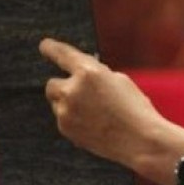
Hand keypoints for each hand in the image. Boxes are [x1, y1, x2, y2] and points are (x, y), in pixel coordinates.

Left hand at [39, 38, 166, 169]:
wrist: (139, 139)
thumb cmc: (135, 109)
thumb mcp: (119, 80)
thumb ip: (96, 75)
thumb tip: (82, 78)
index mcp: (89, 72)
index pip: (62, 54)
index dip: (51, 48)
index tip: (45, 45)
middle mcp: (72, 89)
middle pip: (52, 83)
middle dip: (64, 86)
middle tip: (80, 93)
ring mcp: (66, 111)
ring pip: (57, 103)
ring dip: (69, 103)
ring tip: (95, 113)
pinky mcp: (65, 128)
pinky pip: (63, 118)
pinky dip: (73, 119)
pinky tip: (94, 124)